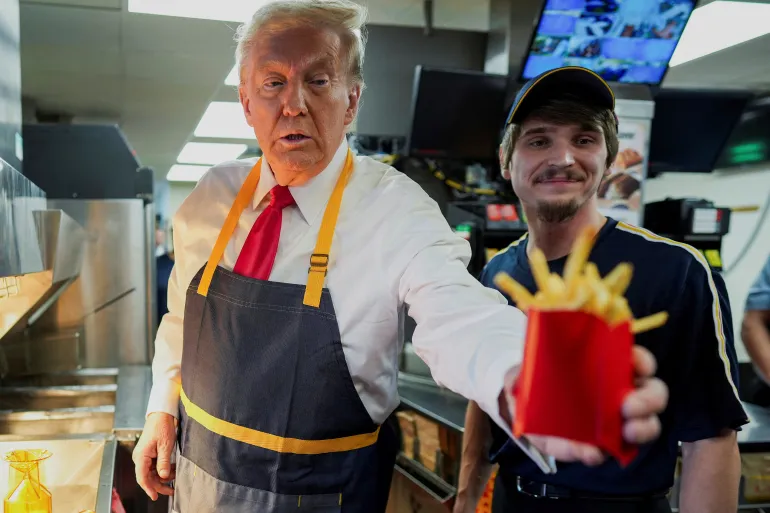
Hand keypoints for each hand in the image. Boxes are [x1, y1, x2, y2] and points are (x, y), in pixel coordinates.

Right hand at [133, 412, 176, 500]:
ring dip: (164, 476)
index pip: (142, 477)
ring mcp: (144, 456)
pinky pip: (155, 466)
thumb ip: (163, 462)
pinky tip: (173, 469)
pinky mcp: (149, 454)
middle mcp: (140, 458)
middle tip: (171, 490)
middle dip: (160, 484)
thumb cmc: (162, 426)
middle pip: (148, 477)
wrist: (161, 415)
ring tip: (175, 474)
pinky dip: (164, 469)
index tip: (155, 496)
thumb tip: (163, 476)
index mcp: (141, 456)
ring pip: (152, 473)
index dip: (148, 488)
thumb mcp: (165, 445)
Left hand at [505, 346, 667, 465]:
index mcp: (614, 366)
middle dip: (649, 400)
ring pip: (647, 426)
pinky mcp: (601, 446)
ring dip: (642, 429)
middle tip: (628, 406)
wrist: (522, 404)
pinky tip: (590, 452)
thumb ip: (545, 354)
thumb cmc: (539, 374)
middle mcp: (624, 392)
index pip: (641, 360)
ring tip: (627, 431)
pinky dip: (598, 453)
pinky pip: (608, 453)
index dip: (643, 362)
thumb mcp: (539, 358)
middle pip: (654, 394)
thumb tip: (549, 345)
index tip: (637, 365)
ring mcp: (618, 421)